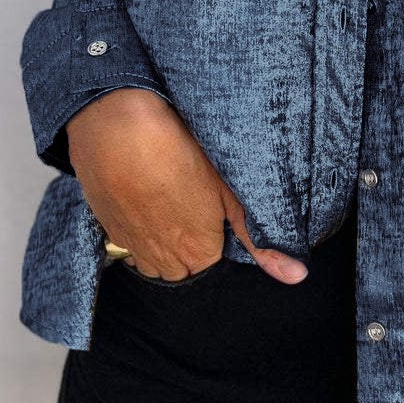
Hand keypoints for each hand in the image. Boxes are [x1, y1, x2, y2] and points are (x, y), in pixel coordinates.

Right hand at [65, 88, 308, 283]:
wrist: (116, 125)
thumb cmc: (178, 150)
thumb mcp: (229, 190)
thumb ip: (258, 238)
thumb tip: (296, 276)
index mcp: (198, 252)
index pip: (214, 264)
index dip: (217, 235)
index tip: (215, 209)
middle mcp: (164, 259)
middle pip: (183, 268)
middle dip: (191, 246)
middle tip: (192, 203)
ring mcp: (132, 245)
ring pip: (154, 261)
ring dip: (163, 243)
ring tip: (169, 203)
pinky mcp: (107, 228)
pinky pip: (128, 244)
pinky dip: (138, 230)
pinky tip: (143, 199)